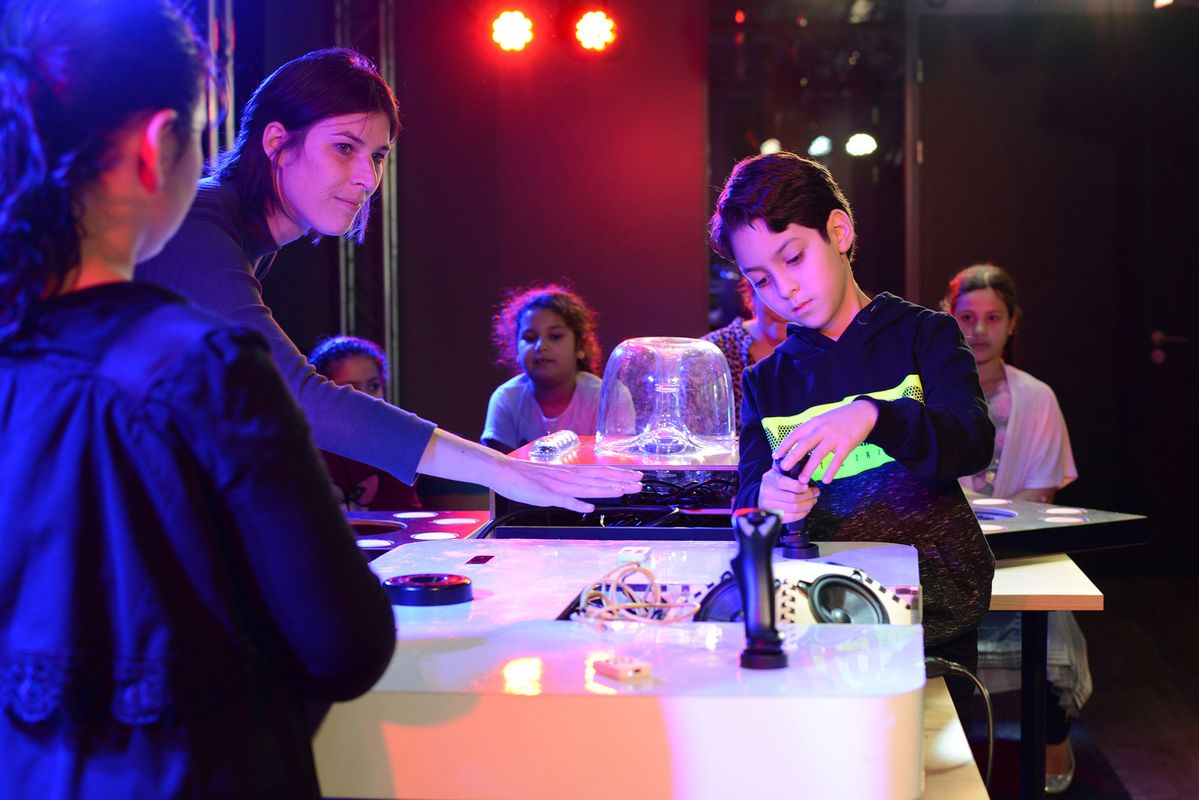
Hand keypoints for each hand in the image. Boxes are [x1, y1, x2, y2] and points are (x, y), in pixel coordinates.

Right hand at [418, 429, 641, 512]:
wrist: (504, 470)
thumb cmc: (526, 476)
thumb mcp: (552, 479)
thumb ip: (570, 487)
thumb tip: (587, 497)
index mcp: (570, 473)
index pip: (600, 473)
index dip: (620, 475)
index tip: (636, 475)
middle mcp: (568, 477)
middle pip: (599, 478)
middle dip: (621, 480)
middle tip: (641, 481)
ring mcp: (558, 486)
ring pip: (587, 488)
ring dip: (607, 489)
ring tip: (625, 491)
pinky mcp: (545, 495)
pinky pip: (563, 500)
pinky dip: (576, 504)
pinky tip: (589, 507)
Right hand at [758, 466, 819, 523]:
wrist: (761, 496)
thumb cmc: (774, 482)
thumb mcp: (777, 471)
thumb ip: (786, 465)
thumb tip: (796, 458)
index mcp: (769, 480)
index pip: (784, 483)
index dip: (799, 486)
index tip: (807, 485)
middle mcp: (767, 494)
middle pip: (793, 498)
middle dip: (809, 496)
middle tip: (816, 493)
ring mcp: (770, 507)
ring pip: (794, 508)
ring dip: (808, 505)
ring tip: (813, 500)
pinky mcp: (774, 517)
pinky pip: (792, 517)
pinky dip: (802, 514)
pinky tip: (806, 508)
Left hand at [772, 399, 877, 484]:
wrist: (862, 412)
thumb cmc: (838, 419)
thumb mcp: (821, 420)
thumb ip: (810, 432)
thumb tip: (795, 448)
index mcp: (813, 423)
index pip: (794, 435)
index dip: (784, 446)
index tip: (775, 457)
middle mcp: (822, 429)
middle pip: (804, 445)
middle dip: (792, 457)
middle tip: (784, 469)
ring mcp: (834, 436)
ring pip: (818, 454)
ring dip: (809, 468)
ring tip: (802, 481)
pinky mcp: (847, 443)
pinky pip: (837, 460)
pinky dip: (831, 471)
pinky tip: (826, 480)